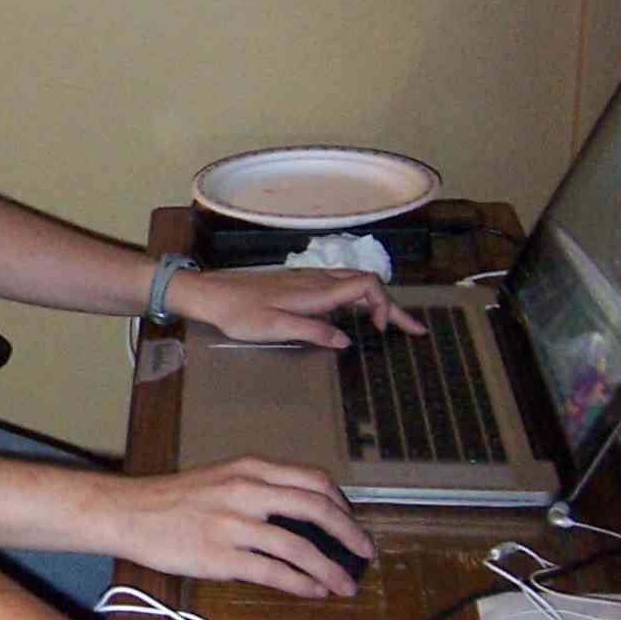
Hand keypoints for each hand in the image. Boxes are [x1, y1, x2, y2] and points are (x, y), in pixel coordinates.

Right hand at [105, 457, 374, 596]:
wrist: (128, 513)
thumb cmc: (173, 500)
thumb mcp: (221, 479)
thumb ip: (260, 492)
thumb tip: (302, 519)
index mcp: (250, 469)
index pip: (314, 481)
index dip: (342, 506)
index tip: (352, 524)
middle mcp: (246, 491)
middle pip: (317, 510)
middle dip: (350, 535)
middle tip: (364, 554)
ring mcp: (234, 525)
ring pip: (300, 546)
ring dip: (330, 569)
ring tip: (345, 586)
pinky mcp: (220, 557)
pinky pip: (273, 572)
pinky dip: (301, 584)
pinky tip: (313, 592)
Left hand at [176, 266, 426, 346]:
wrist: (210, 294)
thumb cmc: (239, 313)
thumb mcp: (275, 328)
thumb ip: (312, 332)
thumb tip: (347, 340)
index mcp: (315, 291)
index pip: (366, 285)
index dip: (386, 305)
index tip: (389, 330)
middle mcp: (316, 280)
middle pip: (366, 282)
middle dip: (390, 304)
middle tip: (409, 328)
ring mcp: (307, 279)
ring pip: (353, 280)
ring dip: (375, 299)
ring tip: (389, 322)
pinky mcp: (297, 282)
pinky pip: (338, 283)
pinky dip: (358, 295)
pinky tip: (355, 312)